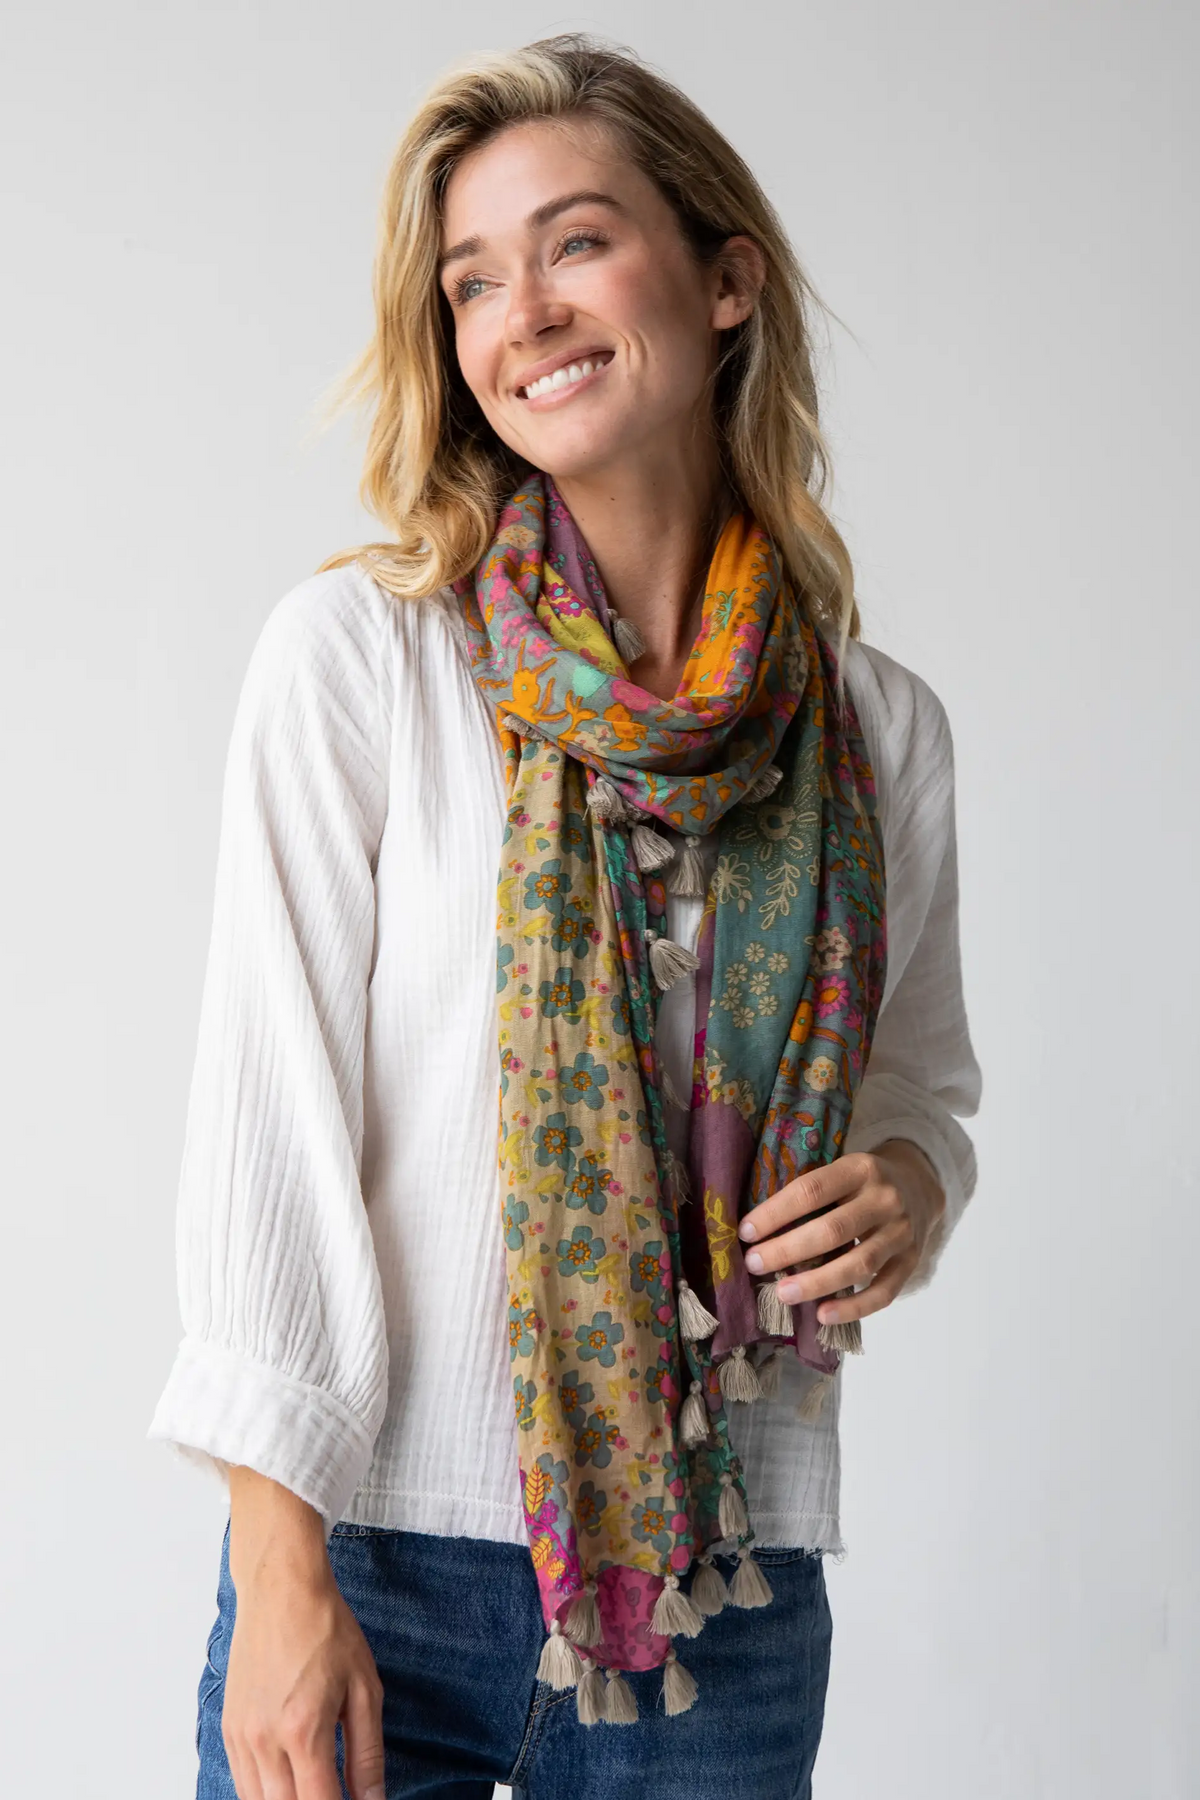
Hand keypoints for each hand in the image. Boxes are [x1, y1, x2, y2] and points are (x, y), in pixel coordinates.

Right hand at [224, 1468, 384, 1799]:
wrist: (280, 1588)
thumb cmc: (327, 1629)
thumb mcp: (365, 1688)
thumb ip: (368, 1755)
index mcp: (303, 1730)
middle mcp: (263, 1740)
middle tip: (336, 1795)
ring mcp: (240, 1737)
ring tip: (316, 1788)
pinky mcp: (228, 1729)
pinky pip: (243, 1783)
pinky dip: (266, 1794)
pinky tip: (289, 1784)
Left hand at [736, 1140, 945, 1326]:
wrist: (920, 1186)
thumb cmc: (862, 1183)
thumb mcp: (842, 1170)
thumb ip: (811, 1193)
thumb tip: (757, 1229)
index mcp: (860, 1168)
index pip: (812, 1190)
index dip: (776, 1213)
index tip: (745, 1231)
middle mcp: (885, 1199)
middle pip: (832, 1230)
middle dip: (788, 1250)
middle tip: (754, 1264)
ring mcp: (902, 1232)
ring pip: (858, 1264)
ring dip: (816, 1283)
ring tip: (782, 1293)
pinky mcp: (912, 1261)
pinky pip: (883, 1291)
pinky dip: (853, 1308)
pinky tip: (823, 1315)